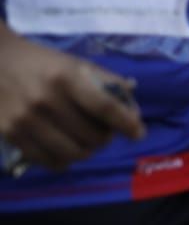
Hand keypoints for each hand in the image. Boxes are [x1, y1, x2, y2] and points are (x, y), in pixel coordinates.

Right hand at [0, 31, 143, 170]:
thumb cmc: (41, 63)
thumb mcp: (74, 63)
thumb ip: (106, 83)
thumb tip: (133, 111)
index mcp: (64, 78)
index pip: (104, 107)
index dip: (126, 124)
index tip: (138, 133)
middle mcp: (44, 100)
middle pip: (92, 136)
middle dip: (106, 138)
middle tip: (104, 132)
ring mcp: (25, 119)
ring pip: (73, 153)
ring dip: (87, 151)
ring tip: (86, 142)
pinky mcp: (10, 133)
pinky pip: (49, 161)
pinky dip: (64, 160)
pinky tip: (65, 150)